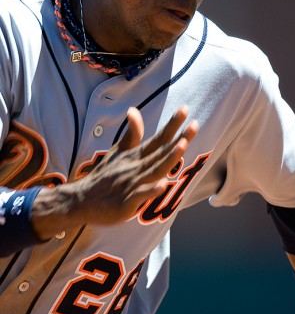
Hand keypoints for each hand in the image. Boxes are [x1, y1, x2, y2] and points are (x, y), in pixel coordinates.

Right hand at [32, 105, 198, 236]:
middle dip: (178, 139)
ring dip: (168, 159)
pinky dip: (150, 191)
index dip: (172, 125)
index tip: (186, 109)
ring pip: (153, 170)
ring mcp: (130, 185)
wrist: (81, 200)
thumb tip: (134, 109)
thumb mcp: (117, 152)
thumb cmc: (104, 176)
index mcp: (136, 155)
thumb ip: (131, 133)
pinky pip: (139, 196)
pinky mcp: (125, 204)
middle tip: (194, 125)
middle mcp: (135, 167)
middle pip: (160, 152)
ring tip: (182, 146)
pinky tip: (163, 185)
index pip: (158, 138)